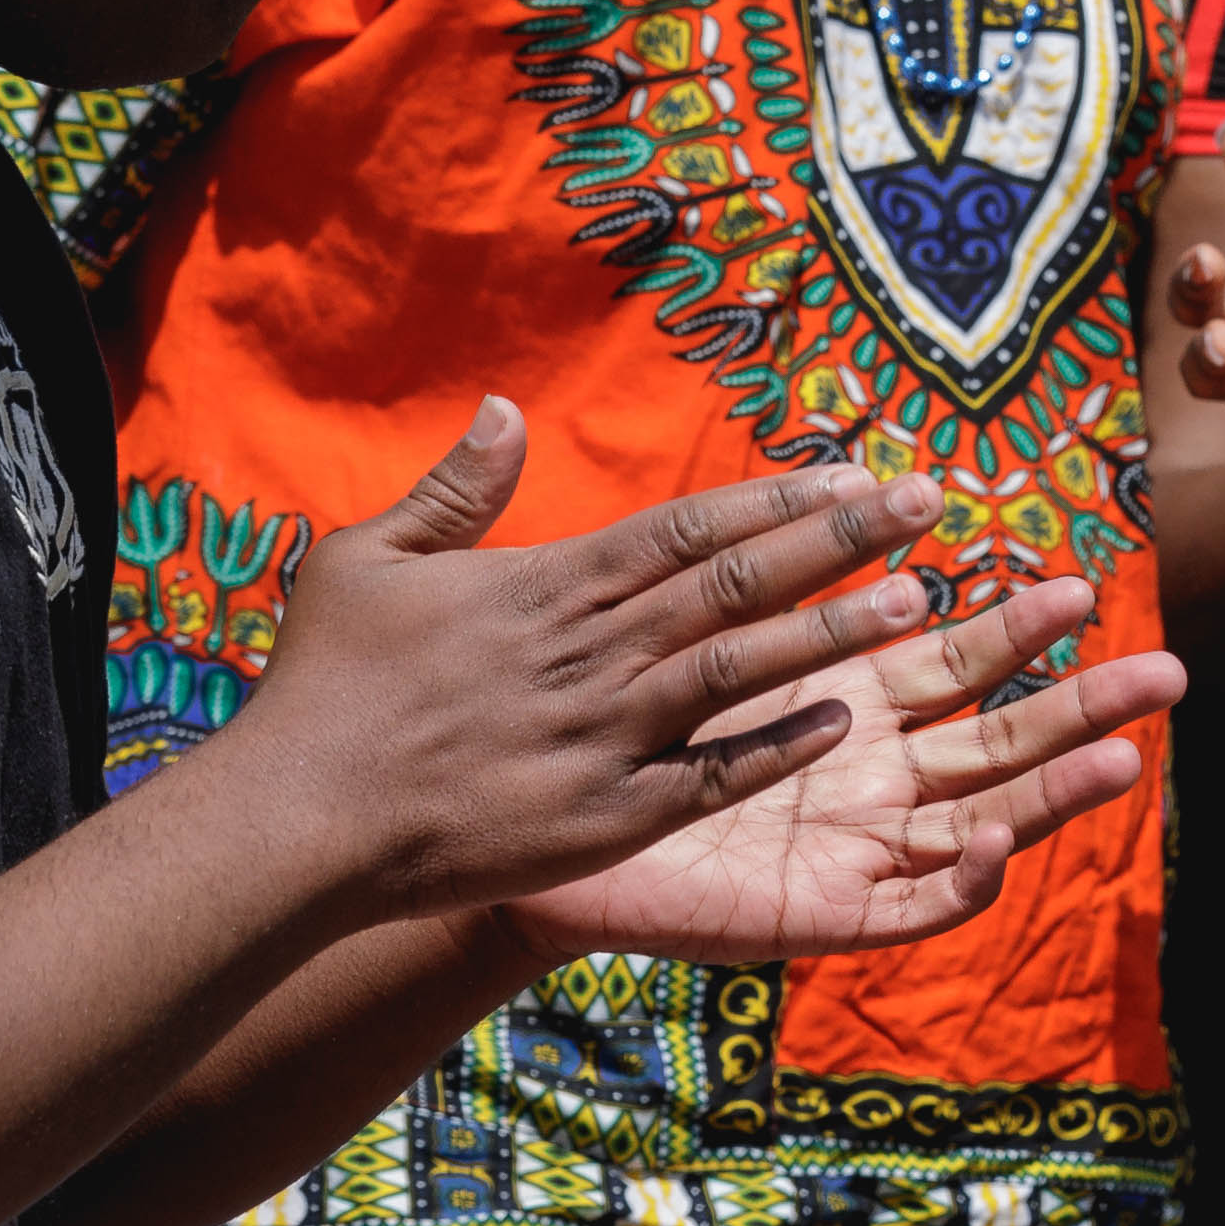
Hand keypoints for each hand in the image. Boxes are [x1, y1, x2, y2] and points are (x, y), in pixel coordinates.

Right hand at [194, 404, 979, 924]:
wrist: (293, 821)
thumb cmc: (323, 688)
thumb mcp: (367, 560)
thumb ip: (454, 487)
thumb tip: (506, 405)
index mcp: (545, 586)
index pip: (688, 527)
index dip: (779, 498)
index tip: (859, 472)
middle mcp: (589, 653)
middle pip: (735, 582)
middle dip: (838, 539)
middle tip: (932, 501)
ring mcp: (603, 736)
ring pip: (740, 669)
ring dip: (832, 631)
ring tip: (919, 597)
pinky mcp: (604, 815)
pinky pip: (710, 776)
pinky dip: (775, 747)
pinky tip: (844, 719)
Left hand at [490, 573, 1176, 965]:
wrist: (509, 838)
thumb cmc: (579, 730)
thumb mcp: (652, 629)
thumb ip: (716, 555)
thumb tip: (791, 464)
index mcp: (841, 700)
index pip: (956, 659)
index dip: (1018, 628)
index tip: (1077, 584)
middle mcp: (865, 774)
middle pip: (1001, 738)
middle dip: (1084, 706)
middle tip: (1166, 671)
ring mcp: (850, 848)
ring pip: (983, 820)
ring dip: (1055, 793)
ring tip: (1127, 758)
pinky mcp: (816, 915)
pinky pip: (908, 907)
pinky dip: (959, 881)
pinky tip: (995, 843)